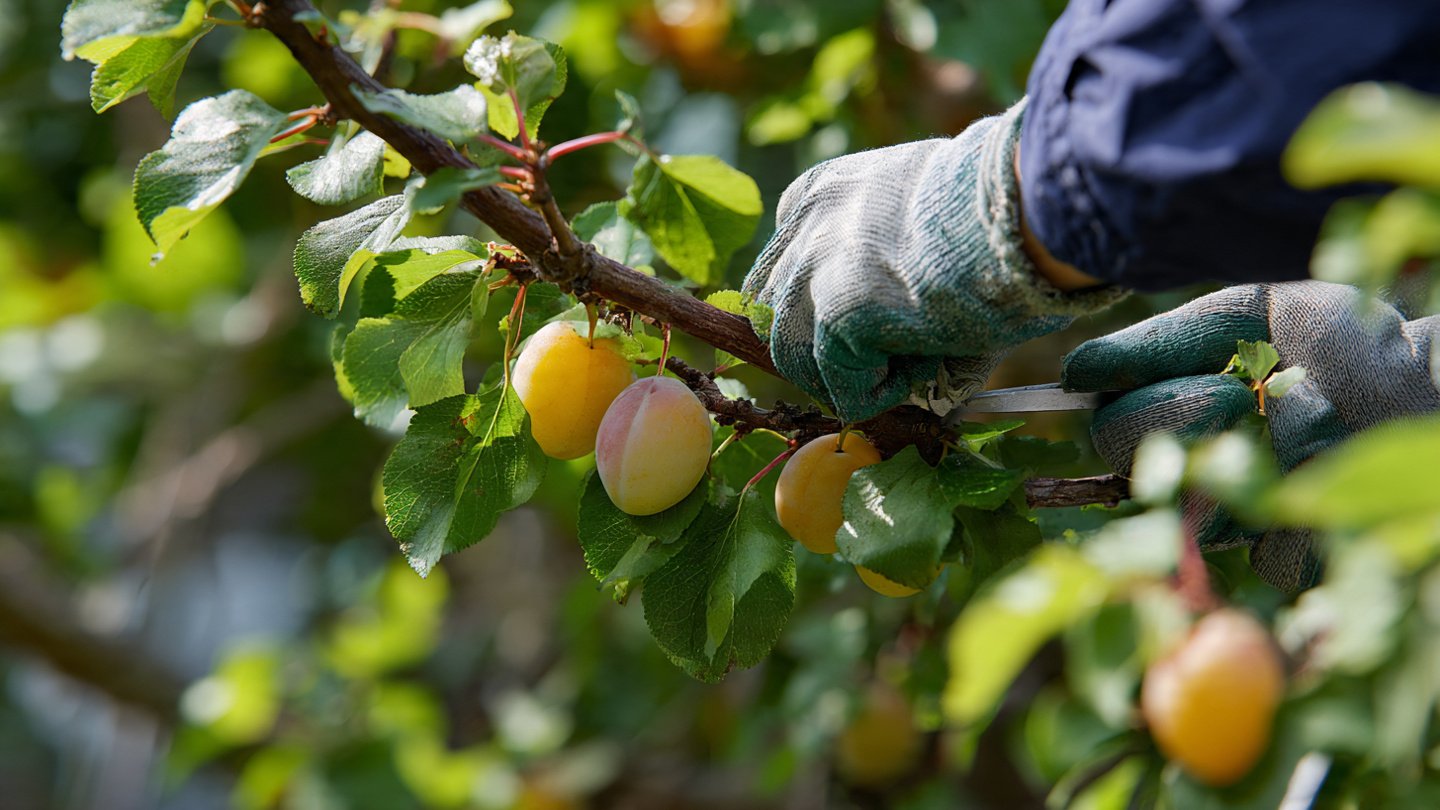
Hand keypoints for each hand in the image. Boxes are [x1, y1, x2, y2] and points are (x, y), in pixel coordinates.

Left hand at [742, 101, 1121, 421]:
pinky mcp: (839, 316)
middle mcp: (805, 227)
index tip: (860, 321)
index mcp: (821, 191)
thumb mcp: (927, 215)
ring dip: (846, 374)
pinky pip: (843, 388)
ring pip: (794, 355)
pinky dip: (881, 395)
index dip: (816, 301)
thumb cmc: (998, 209)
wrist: (1021, 210)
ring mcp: (815, 272)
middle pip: (774, 310)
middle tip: (872, 361)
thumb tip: (903, 333)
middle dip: (814, 345)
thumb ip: (893, 264)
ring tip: (909, 363)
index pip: (784, 261)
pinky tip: (925, 368)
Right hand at [1063, 281, 1439, 588]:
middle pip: (1135, 465)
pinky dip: (1304, 500)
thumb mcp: (1251, 314)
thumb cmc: (1346, 342)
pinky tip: (1335, 471)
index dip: (1132, 406)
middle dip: (1183, 415)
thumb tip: (1074, 372)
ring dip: (1259, 452)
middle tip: (1245, 393)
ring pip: (1196, 507)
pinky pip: (1261, 548)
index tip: (1183, 380)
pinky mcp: (1285, 560)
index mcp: (1175, 413)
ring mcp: (1236, 519)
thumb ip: (1166, 338)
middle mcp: (1194, 470)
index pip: (1109, 425)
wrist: (1424, 384)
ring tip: (1315, 420)